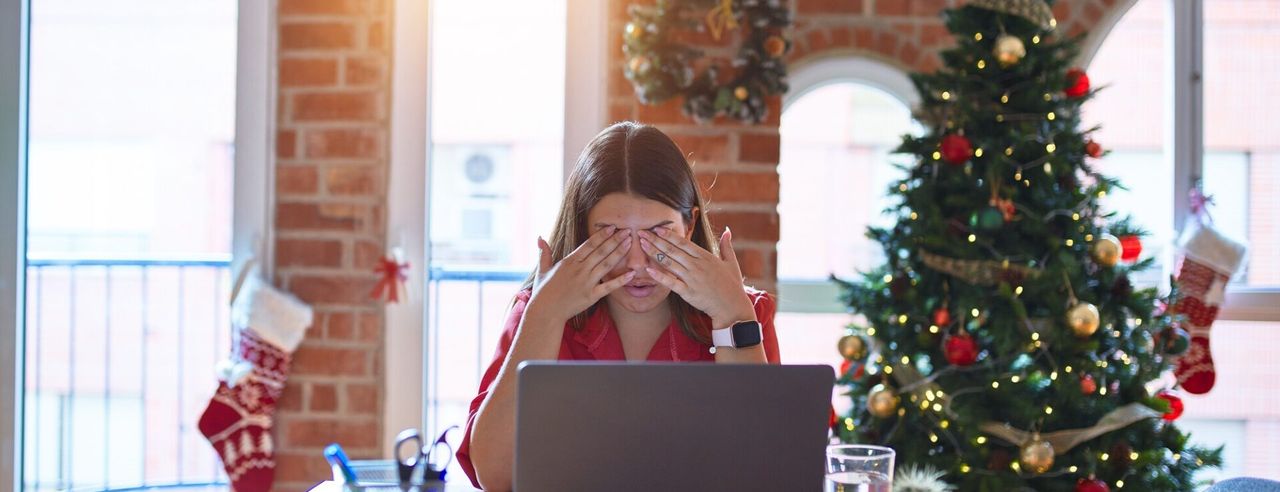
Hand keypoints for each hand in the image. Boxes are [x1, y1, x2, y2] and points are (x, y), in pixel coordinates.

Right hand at [527, 226, 634, 324]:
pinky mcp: (591, 296)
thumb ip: (544, 253)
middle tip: (627, 231)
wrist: (546, 311)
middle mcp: (579, 270)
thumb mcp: (543, 269)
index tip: (612, 227)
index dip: (602, 235)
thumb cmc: (544, 291)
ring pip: (606, 265)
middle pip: (601, 252)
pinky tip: (631, 273)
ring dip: (619, 253)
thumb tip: (540, 237)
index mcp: (569, 262)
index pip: (589, 245)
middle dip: (615, 240)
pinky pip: (608, 287)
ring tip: (629, 243)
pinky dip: (620, 280)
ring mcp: (586, 283)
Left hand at [639, 227, 754, 328]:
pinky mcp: (688, 292)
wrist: (732, 307)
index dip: (669, 235)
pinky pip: (671, 283)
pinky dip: (659, 276)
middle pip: (672, 250)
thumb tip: (727, 231)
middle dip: (655, 240)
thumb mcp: (731, 263)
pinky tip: (648, 270)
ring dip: (654, 253)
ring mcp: (692, 279)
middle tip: (641, 233)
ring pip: (669, 263)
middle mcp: (697, 266)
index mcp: (706, 257)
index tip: (657, 228)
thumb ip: (727, 246)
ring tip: (641, 245)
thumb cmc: (732, 285)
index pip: (684, 243)